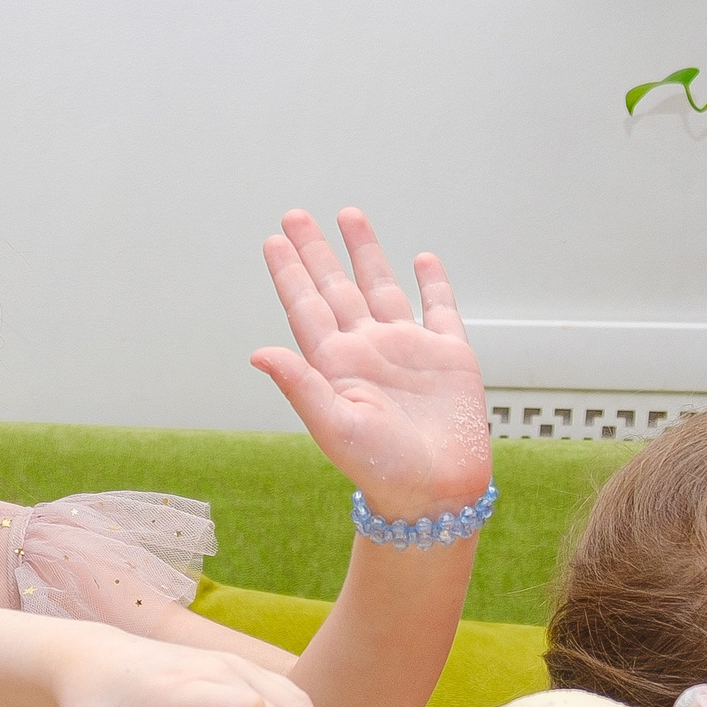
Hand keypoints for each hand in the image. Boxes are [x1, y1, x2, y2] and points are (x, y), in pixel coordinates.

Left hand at [251, 208, 489, 520]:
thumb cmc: (382, 469)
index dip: (290, 272)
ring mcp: (407, 349)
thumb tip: (258, 353)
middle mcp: (367, 350)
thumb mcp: (334, 426)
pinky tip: (421, 259)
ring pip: (381, 287)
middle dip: (316, 251)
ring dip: (365, 253)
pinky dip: (432, 282)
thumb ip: (299, 385)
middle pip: (336, 287)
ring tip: (349, 216)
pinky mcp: (448, 354)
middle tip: (294, 215)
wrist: (437, 492)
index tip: (272, 239)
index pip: (306, 307)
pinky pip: (439, 308)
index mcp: (335, 366)